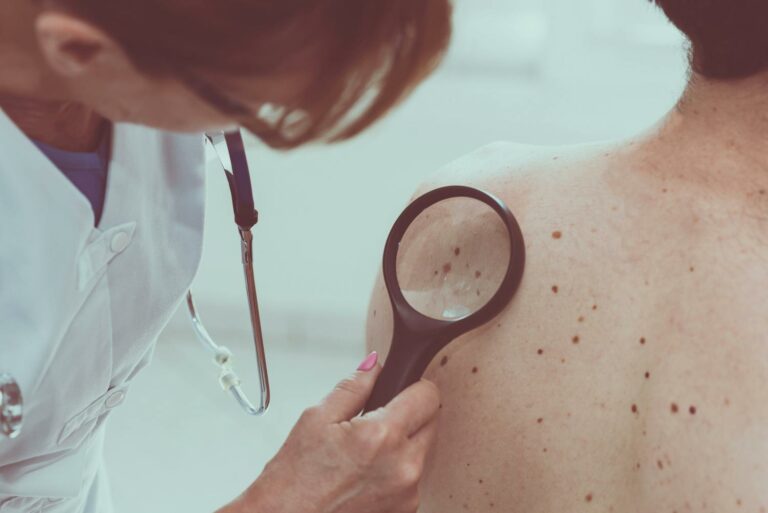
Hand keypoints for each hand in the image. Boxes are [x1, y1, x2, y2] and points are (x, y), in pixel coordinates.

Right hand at [221, 352, 440, 512]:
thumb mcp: (317, 418)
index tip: (404, 388)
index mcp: (382, 437)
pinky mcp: (406, 509)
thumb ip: (354, 386)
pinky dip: (399, 470)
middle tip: (380, 419)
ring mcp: (408, 492)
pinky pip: (415, 477)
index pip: (428, 396)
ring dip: (406, 444)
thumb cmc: (295, 478)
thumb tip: (374, 366)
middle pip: (432, 422)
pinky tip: (371, 471)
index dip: (414, 386)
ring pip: (424, 450)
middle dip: (411, 414)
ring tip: (369, 450)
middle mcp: (403, 466)